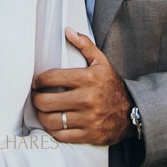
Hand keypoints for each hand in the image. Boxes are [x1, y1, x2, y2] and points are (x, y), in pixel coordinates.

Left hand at [31, 28, 132, 145]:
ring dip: (41, 115)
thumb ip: (84, 45)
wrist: (131, 111)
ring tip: (40, 109)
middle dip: (36, 98)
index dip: (39, 80)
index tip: (36, 82)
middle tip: (35, 96)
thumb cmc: (111, 84)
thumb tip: (68, 31)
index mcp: (88, 78)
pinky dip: (52, 130)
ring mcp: (88, 119)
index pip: (53, 77)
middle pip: (48, 101)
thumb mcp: (101, 61)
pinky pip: (62, 136)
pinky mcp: (89, 135)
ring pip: (52, 120)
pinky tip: (51, 123)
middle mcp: (87, 99)